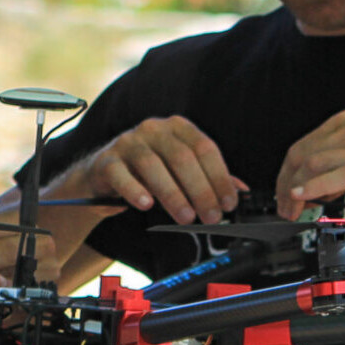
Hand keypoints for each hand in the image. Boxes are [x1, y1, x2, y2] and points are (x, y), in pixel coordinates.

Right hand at [66, 116, 246, 224]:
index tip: (228, 202)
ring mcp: (128, 142)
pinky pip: (121, 174)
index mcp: (177, 127)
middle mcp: (154, 129)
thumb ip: (209, 177)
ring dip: (173, 194)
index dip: (220, 177)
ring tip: (186, 217)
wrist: (104, 175)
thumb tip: (240, 192)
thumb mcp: (180, 171)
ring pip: (153, 165)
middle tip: (211, 216)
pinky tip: (146, 204)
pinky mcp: (107, 161)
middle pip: (182, 157)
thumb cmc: (148, 171)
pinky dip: (135, 189)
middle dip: (200, 190)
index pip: (204, 148)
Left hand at [275, 109, 344, 215]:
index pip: (303, 145)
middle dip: (284, 184)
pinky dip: (314, 187)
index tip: (281, 194)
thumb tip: (317, 186)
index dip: (285, 173)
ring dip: (295, 191)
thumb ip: (343, 162)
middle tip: (281, 208)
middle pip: (302, 154)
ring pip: (314, 163)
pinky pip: (337, 175)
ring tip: (291, 211)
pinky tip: (303, 198)